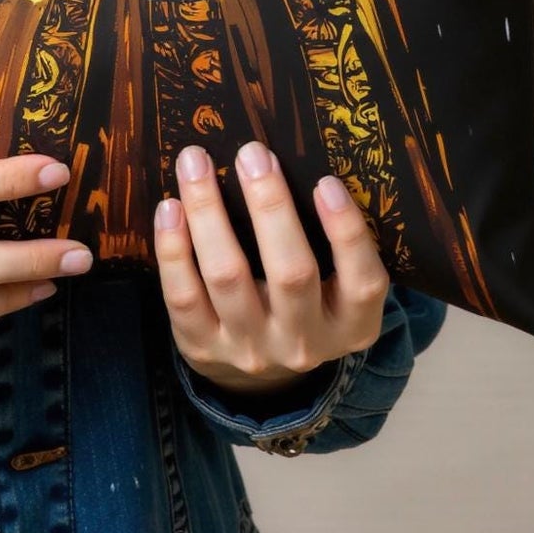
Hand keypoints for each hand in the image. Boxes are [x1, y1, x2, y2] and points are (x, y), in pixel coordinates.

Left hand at [153, 140, 387, 396]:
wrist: (257, 379)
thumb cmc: (301, 303)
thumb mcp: (333, 288)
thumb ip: (327, 242)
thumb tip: (289, 162)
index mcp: (351, 325)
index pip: (364, 283)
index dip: (347, 233)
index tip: (326, 181)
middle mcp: (304, 342)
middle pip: (291, 274)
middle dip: (270, 206)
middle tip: (252, 153)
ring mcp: (251, 348)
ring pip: (227, 275)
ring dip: (208, 212)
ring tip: (195, 161)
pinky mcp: (203, 346)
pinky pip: (183, 295)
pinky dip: (173, 248)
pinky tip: (169, 207)